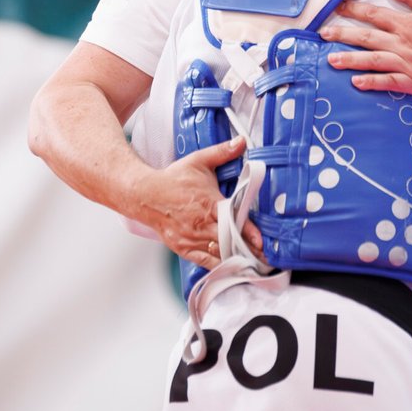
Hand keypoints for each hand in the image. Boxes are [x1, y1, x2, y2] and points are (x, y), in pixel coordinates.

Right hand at [134, 137, 261, 268]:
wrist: (145, 195)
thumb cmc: (172, 180)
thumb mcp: (198, 161)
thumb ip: (222, 152)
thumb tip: (242, 141)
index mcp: (208, 204)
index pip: (233, 221)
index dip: (249, 233)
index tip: (261, 242)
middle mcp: (201, 224)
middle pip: (229, 242)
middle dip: (248, 251)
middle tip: (266, 259)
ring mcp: (192, 239)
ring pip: (218, 255)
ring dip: (236, 261)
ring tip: (254, 267)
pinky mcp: (184, 249)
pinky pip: (205, 262)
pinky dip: (219, 266)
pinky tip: (232, 269)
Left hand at [322, 0, 411, 95]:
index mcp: (406, 23)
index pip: (374, 14)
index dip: (353, 10)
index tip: (337, 7)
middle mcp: (402, 42)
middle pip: (366, 37)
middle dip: (342, 34)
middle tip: (322, 34)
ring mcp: (406, 63)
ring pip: (372, 60)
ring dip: (350, 60)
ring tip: (331, 59)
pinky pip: (388, 82)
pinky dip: (371, 82)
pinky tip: (355, 82)